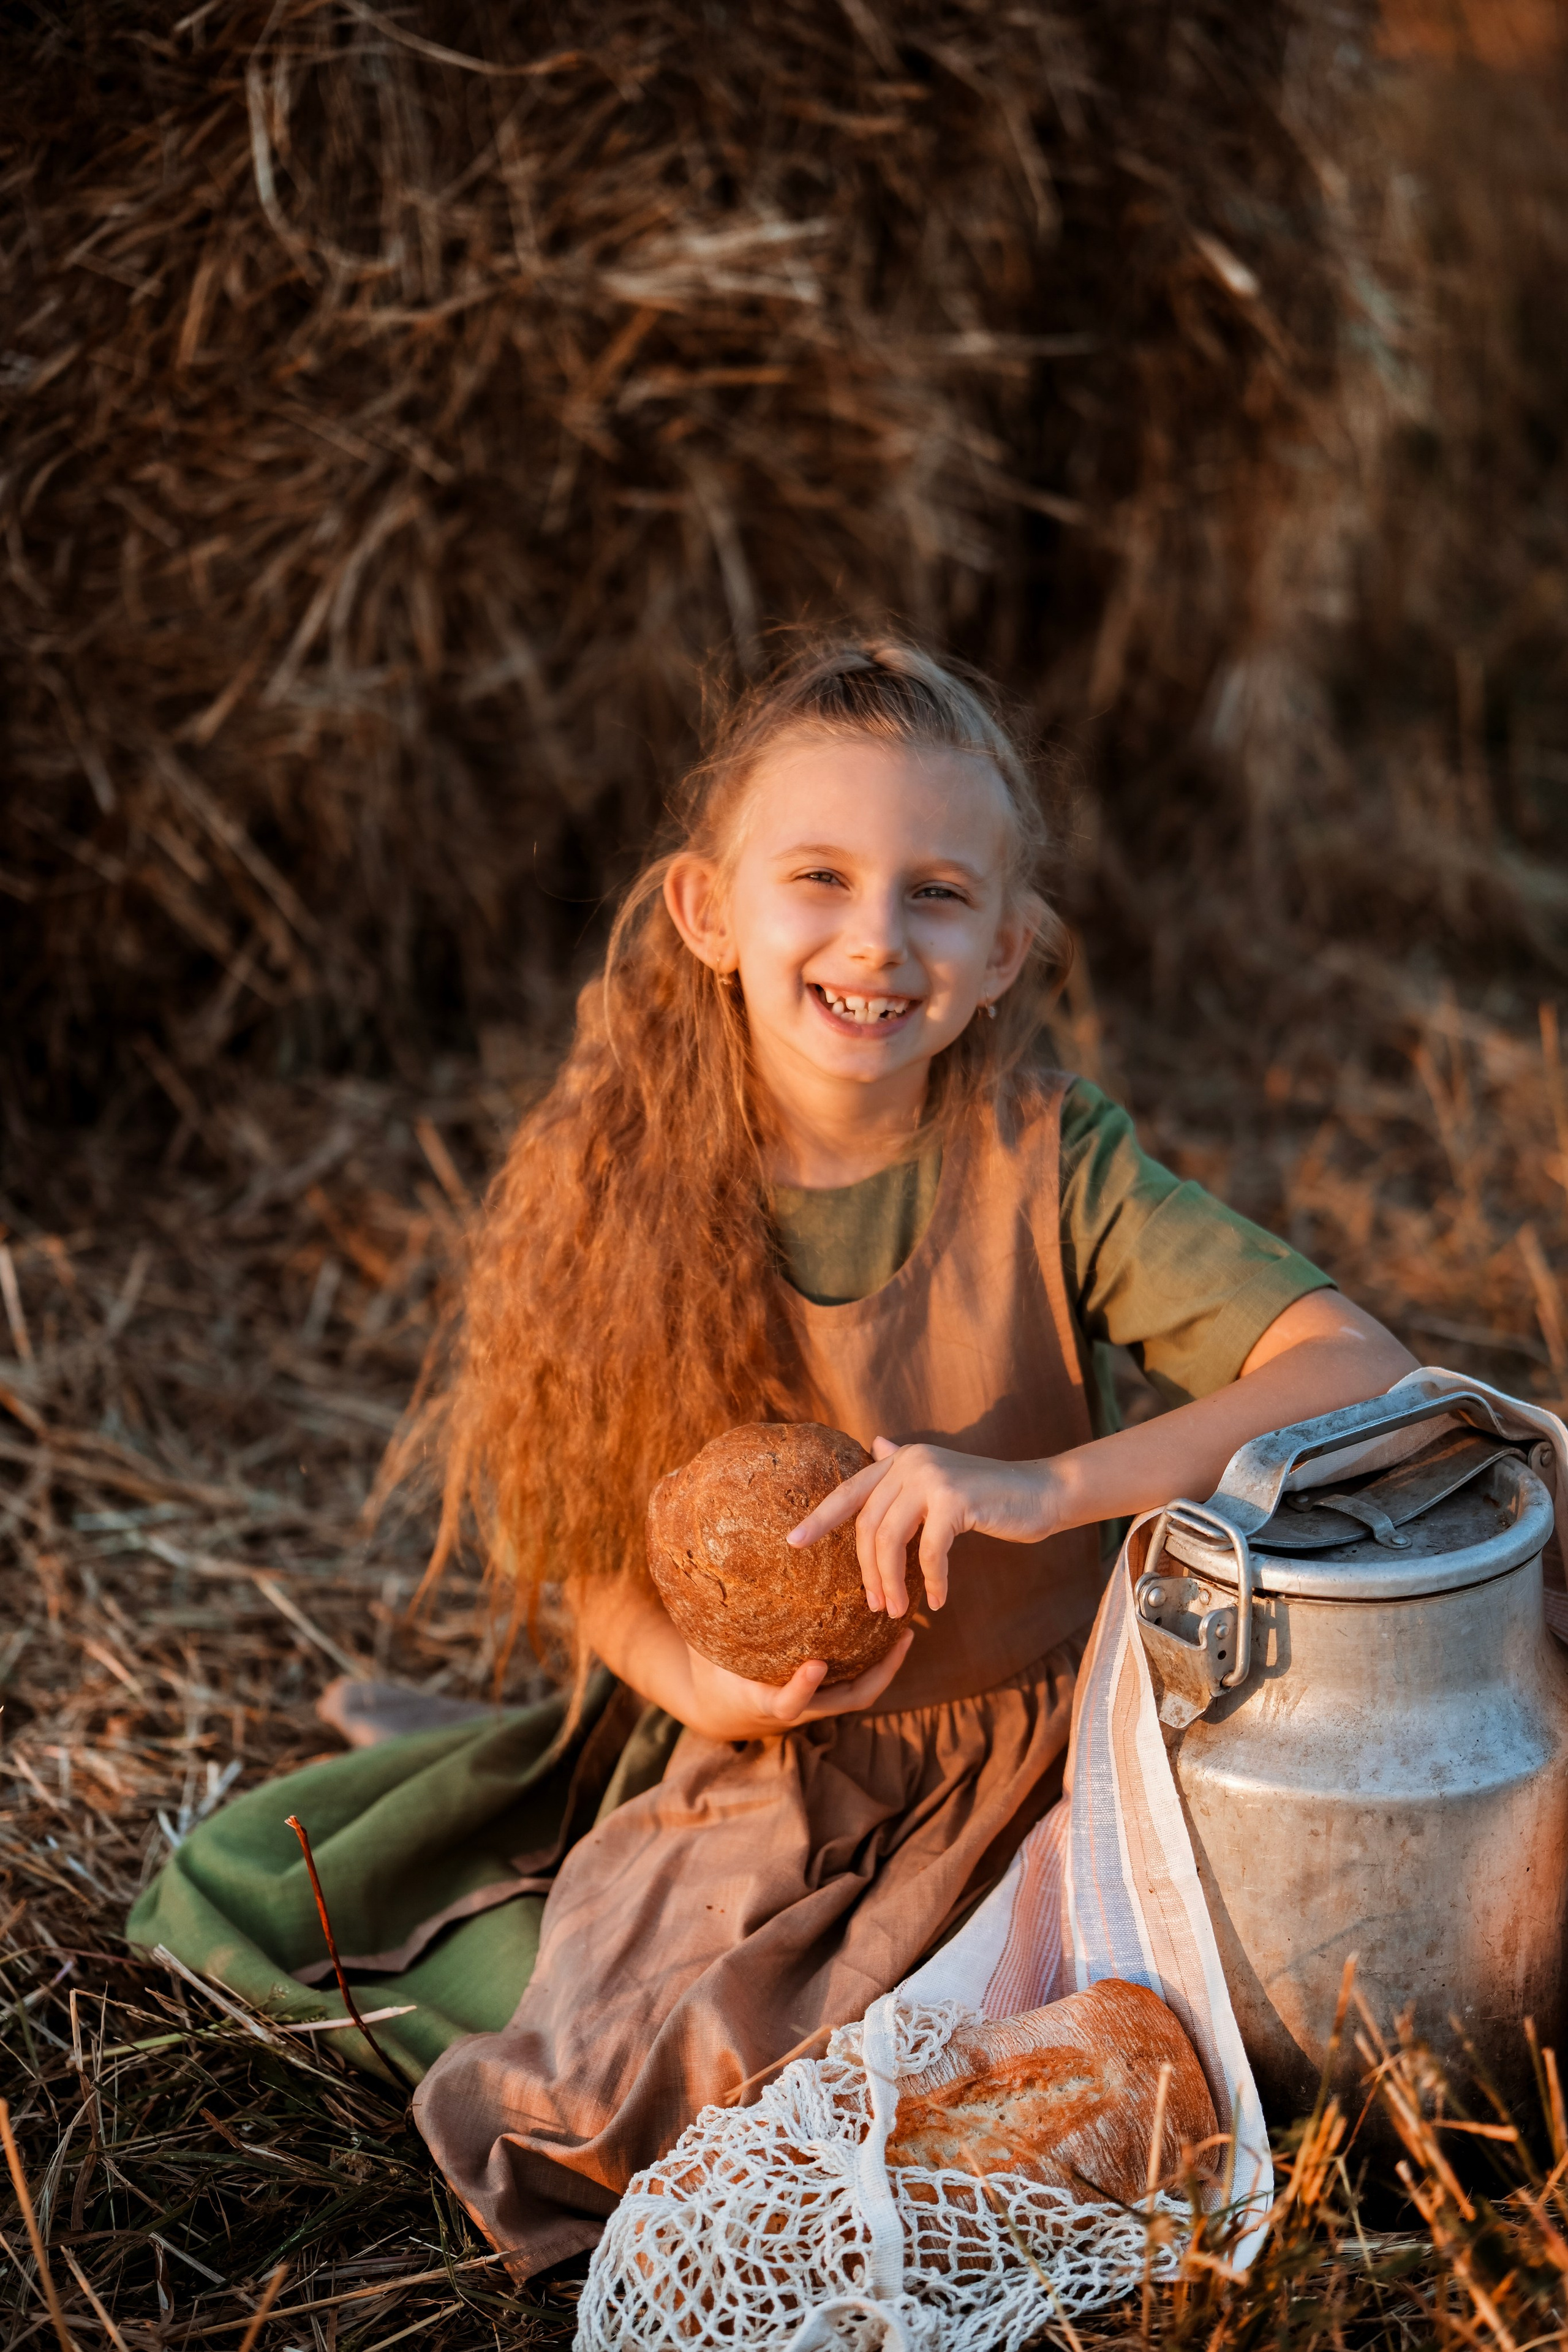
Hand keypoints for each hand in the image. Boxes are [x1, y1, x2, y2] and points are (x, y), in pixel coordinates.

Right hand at [680, 1629, 913, 1742]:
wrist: (720, 1710)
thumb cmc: (713, 1672)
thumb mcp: (706, 1651)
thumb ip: (709, 1622)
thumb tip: (699, 1570)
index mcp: (763, 1703)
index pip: (786, 1704)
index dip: (801, 1689)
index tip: (815, 1666)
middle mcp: (797, 1707)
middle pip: (846, 1701)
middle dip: (878, 1675)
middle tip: (901, 1640)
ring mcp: (815, 1703)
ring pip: (859, 1693)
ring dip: (886, 1668)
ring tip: (907, 1633)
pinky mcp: (824, 1695)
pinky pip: (856, 1682)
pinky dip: (877, 1663)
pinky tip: (890, 1633)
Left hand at [787, 1438, 1059, 1614]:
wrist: (1041, 1492)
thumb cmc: (989, 1497)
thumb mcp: (940, 1483)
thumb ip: (905, 1472)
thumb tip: (874, 1445)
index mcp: (901, 1459)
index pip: (849, 1491)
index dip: (820, 1518)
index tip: (792, 1543)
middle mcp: (911, 1461)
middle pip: (868, 1525)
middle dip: (867, 1571)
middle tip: (876, 1605)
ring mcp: (932, 1478)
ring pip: (891, 1540)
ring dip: (892, 1582)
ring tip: (899, 1611)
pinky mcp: (955, 1499)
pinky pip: (929, 1551)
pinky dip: (931, 1580)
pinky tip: (937, 1599)